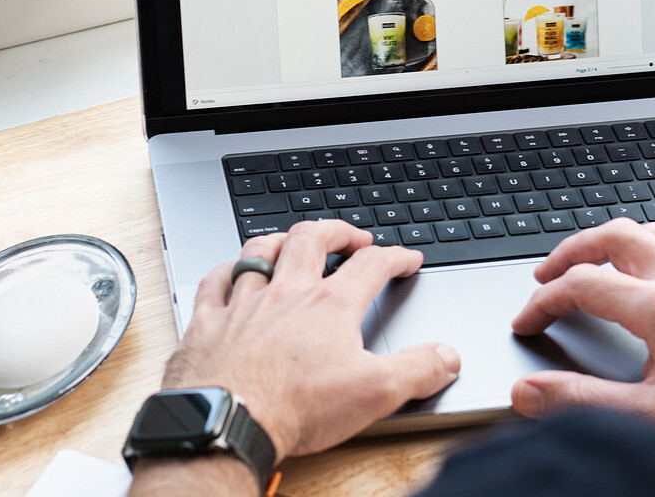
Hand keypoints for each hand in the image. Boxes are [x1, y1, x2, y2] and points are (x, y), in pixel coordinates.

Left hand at [158, 220, 460, 461]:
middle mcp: (285, 293)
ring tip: (292, 240)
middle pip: (312, 240)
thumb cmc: (295, 407)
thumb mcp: (375, 393)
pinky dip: (226, 271)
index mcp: (329, 306)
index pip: (371, 266)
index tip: (406, 258)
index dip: (395, 257)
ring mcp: (244, 304)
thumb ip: (416, 370)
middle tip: (352, 236)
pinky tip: (230, 273)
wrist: (229, 422)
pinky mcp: (209, 323)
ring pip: (259, 251)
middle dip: (337, 231)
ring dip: (280, 240)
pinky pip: (215, 282)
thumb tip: (446, 356)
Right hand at [510, 218, 654, 421]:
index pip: (582, 285)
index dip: (543, 302)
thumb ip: (582, 401)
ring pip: (651, 230)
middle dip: (570, 252)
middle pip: (612, 236)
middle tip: (546, 275)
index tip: (528, 321)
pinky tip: (653, 263)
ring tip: (591, 263)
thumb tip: (530, 391)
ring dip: (611, 242)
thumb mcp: (654, 415)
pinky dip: (654, 243)